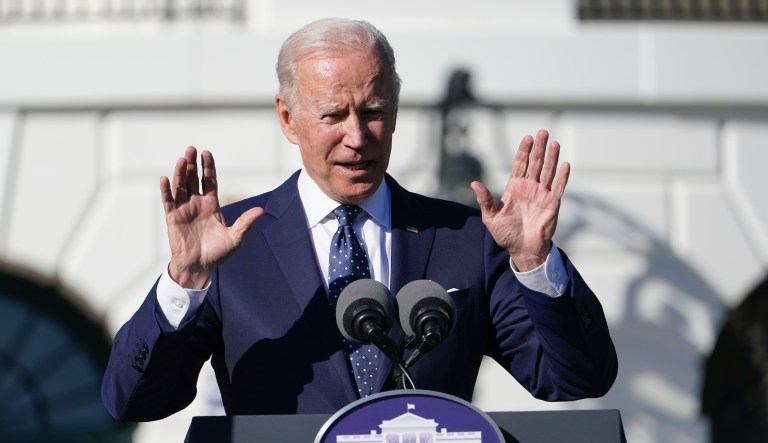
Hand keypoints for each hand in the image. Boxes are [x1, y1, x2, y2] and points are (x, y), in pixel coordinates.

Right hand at [160, 147, 262, 288]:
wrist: (199, 268)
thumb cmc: (218, 254)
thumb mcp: (236, 238)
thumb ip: (245, 223)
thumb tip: (261, 210)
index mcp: (211, 205)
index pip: (209, 181)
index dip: (207, 167)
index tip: (206, 153)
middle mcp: (196, 204)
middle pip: (193, 179)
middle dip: (192, 164)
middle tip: (191, 149)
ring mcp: (184, 209)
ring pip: (180, 186)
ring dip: (179, 172)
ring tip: (181, 159)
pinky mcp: (172, 218)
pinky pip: (168, 201)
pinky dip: (166, 190)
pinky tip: (165, 179)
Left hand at [471, 130, 568, 271]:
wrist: (522, 250)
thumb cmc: (506, 234)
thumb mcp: (490, 217)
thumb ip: (485, 200)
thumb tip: (474, 183)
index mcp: (514, 188)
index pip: (520, 165)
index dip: (523, 151)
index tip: (528, 138)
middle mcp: (529, 188)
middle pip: (535, 164)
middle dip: (539, 148)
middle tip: (543, 132)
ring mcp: (542, 195)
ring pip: (548, 172)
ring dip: (552, 158)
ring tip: (554, 143)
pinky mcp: (552, 204)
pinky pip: (558, 187)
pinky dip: (562, 177)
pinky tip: (565, 164)